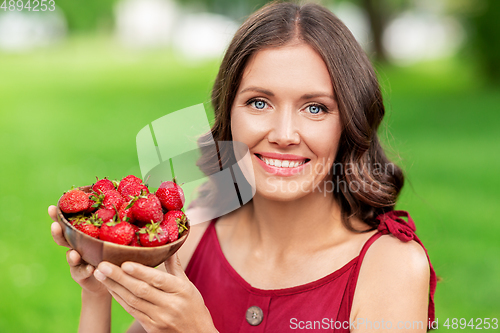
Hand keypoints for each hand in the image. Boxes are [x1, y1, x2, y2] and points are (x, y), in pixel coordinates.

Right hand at [48, 205, 108, 295]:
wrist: (109, 276)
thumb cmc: (113, 250)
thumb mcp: (115, 234)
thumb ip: (114, 223)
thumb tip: (127, 199)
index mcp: (82, 234)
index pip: (68, 223)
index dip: (58, 216)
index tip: (52, 207)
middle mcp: (76, 246)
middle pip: (63, 238)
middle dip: (57, 232)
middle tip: (55, 226)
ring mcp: (77, 262)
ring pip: (70, 256)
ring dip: (71, 255)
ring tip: (74, 254)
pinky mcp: (81, 275)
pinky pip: (81, 272)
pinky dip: (85, 270)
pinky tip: (90, 269)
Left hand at [93, 254, 216, 332]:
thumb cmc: (193, 307)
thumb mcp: (188, 285)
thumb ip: (175, 266)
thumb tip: (169, 246)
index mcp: (180, 291)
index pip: (158, 280)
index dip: (140, 271)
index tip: (124, 262)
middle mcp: (169, 305)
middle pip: (140, 290)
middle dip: (119, 277)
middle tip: (102, 265)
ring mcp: (159, 318)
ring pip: (132, 301)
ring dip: (114, 287)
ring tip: (100, 275)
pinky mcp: (151, 327)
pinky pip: (132, 311)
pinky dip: (119, 299)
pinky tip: (110, 289)